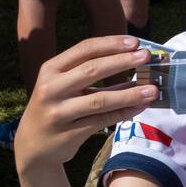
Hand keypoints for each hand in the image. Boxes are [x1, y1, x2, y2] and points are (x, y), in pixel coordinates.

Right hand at [15, 36, 159, 174]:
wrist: (32, 145)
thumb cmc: (55, 107)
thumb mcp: (62, 85)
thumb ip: (89, 73)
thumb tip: (132, 61)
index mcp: (50, 69)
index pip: (84, 49)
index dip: (111, 44)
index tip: (135, 42)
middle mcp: (51, 88)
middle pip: (92, 70)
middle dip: (123, 61)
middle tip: (146, 57)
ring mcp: (58, 112)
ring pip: (100, 99)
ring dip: (130, 94)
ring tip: (152, 90)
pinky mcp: (68, 133)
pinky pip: (103, 120)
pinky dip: (124, 113)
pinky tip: (140, 107)